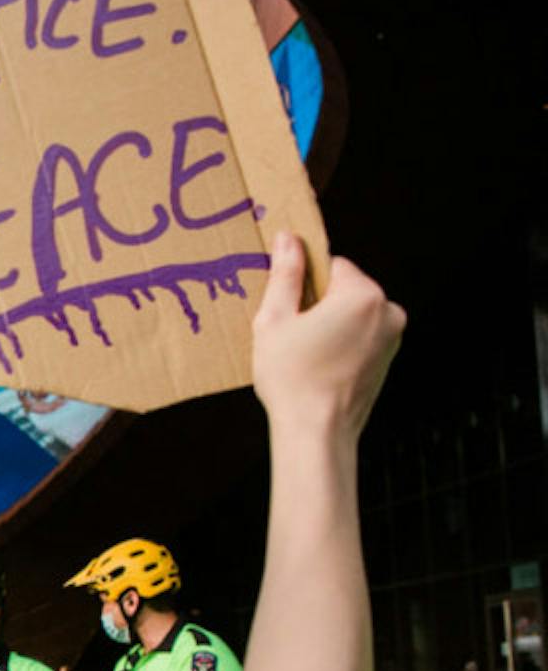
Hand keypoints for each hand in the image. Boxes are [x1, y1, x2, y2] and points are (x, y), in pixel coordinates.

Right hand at [252, 232, 404, 435]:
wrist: (318, 432)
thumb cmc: (292, 378)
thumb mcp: (275, 320)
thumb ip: (285, 275)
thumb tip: (288, 239)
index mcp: (363, 294)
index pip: (331, 265)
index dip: (304, 284)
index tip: (288, 309)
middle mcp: (388, 311)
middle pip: (345, 290)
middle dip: (319, 305)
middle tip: (292, 336)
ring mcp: (393, 337)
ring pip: (353, 314)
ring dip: (330, 325)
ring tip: (305, 354)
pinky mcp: (389, 358)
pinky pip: (362, 336)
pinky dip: (342, 343)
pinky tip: (320, 366)